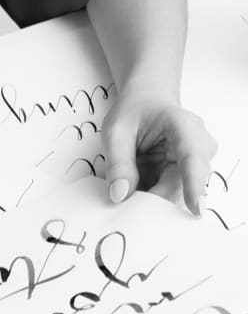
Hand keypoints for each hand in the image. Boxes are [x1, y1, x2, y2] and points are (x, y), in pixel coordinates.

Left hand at [102, 89, 216, 214]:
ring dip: (149, 200)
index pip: (193, 157)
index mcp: (185, 126)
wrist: (145, 103)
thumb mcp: (115, 131)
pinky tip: (132, 192)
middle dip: (154, 200)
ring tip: (125, 196)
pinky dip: (148, 197)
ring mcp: (194, 164)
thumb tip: (121, 196)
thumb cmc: (133, 112)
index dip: (194, 185)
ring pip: (173, 194)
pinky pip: (166, 194)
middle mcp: (199, 147)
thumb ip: (118, 163)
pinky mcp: (183, 176)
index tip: (196, 209)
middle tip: (125, 210)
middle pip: (181, 184)